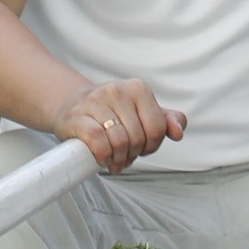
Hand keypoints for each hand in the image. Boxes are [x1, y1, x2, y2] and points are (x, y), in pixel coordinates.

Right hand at [58, 76, 183, 173]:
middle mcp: (117, 90)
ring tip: (113, 160)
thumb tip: (178, 132)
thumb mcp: (141, 112)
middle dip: (133, 154)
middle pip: (139, 137)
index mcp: (138, 88)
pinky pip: (97, 140)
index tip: (140, 149)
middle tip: (124, 157)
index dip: (151, 146)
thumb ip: (166, 120)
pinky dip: (103, 155)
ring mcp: (95, 101)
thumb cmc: (110, 113)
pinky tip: (101, 158)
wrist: (70, 105)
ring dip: (118, 159)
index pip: (158, 128)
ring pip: (120, 141)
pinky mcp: (76, 116)